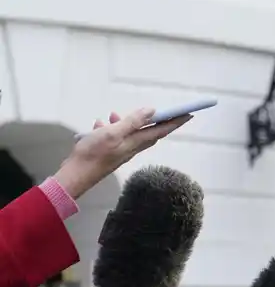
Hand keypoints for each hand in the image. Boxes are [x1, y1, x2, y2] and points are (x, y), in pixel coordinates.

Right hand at [54, 107, 193, 199]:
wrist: (73, 176)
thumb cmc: (93, 154)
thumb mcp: (113, 133)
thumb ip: (132, 122)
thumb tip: (153, 111)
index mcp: (135, 142)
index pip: (161, 130)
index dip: (175, 121)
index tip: (189, 114)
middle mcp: (131, 147)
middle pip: (149, 131)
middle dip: (157, 120)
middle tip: (164, 111)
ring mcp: (119, 150)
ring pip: (129, 133)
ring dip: (126, 122)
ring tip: (113, 115)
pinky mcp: (108, 152)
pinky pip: (114, 137)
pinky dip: (109, 128)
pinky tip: (98, 124)